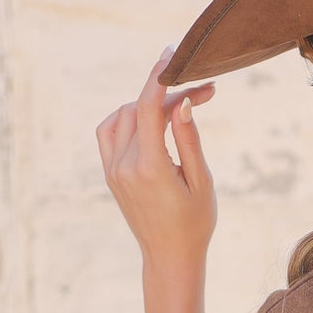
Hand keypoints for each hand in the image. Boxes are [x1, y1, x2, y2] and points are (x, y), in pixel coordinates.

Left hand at [95, 45, 217, 267]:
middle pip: (139, 109)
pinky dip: (128, 119)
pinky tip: (150, 123)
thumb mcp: (202, 183)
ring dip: (146, 106)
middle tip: (201, 95)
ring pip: (122, 117)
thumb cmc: (194, 223)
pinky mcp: (110, 174)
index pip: (147, 108)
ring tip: (177, 111)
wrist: (169, 257)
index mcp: (150, 169)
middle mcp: (124, 167)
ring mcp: (112, 170)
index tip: (171, 54)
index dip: (159, 77)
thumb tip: (180, 103)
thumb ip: (190, 140)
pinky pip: (110, 132)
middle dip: (167, 96)